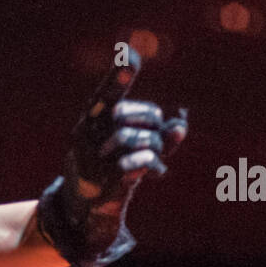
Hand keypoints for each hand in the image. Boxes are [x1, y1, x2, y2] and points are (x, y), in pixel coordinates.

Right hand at [37, 46, 187, 266]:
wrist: (85, 211)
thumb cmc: (109, 169)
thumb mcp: (131, 146)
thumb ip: (158, 132)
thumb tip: (180, 125)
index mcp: (90, 121)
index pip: (105, 94)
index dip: (118, 76)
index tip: (129, 55)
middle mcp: (86, 137)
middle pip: (126, 114)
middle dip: (149, 119)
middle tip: (156, 133)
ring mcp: (94, 160)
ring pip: (135, 138)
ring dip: (153, 145)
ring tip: (154, 157)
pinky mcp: (105, 182)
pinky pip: (138, 163)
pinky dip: (152, 164)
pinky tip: (155, 171)